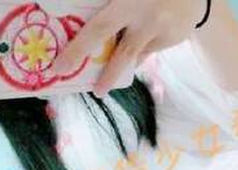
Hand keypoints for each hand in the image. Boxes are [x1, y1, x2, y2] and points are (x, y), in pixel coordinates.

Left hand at [52, 0, 204, 97]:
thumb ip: (109, 5)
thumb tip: (84, 22)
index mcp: (130, 3)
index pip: (98, 30)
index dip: (77, 50)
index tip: (60, 68)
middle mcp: (149, 21)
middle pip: (123, 55)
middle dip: (108, 77)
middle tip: (98, 92)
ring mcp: (166, 32)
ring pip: (140, 53)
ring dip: (127, 57)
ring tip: (122, 57)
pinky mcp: (178, 37)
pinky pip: (153, 46)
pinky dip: (145, 42)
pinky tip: (150, 26)